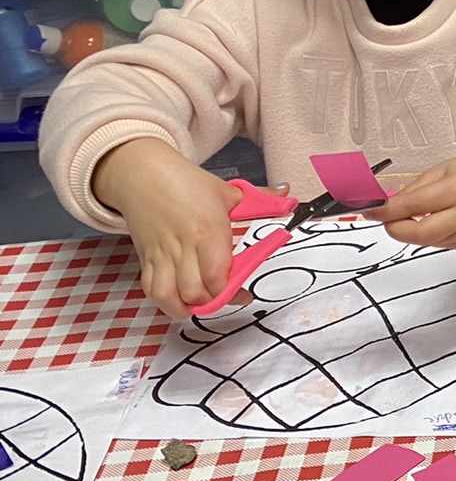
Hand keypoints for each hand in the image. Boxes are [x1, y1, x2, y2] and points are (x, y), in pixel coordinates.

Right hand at [91, 138, 246, 317]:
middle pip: (194, 292)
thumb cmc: (185, 182)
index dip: (231, 292)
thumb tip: (289, 197)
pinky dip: (164, 300)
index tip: (244, 294)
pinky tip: (180, 298)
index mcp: (207, 230)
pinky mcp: (145, 257)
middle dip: (212, 303)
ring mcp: (161, 253)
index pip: (216, 275)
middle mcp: (182, 246)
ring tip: (201, 304)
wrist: (142, 173)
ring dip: (186, 307)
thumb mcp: (228, 191)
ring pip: (167, 296)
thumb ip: (262, 200)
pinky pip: (149, 288)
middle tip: (225, 297)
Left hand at [366, 153, 455, 247]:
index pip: (412, 206)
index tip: (371, 210)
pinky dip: (427, 234)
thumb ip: (413, 189)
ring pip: (426, 242)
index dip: (386, 211)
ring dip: (410, 231)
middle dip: (395, 228)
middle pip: (419, 234)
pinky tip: (431, 221)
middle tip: (385, 220)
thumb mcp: (441, 170)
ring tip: (409, 216)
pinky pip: (438, 244)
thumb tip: (387, 205)